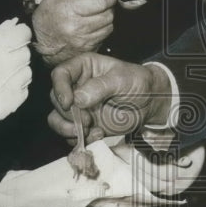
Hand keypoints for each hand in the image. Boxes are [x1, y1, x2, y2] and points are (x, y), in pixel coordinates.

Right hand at [0, 18, 31, 160]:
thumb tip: (10, 25)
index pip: (23, 34)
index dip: (17, 35)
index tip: (9, 40)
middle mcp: (9, 64)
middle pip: (25, 53)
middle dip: (15, 53)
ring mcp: (13, 85)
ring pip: (27, 71)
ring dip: (16, 71)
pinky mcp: (13, 102)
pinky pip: (23, 89)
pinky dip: (15, 88)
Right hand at [32, 0, 116, 63]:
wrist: (40, 43)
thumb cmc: (48, 16)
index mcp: (70, 10)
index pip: (101, 2)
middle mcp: (78, 27)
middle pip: (108, 14)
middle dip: (109, 7)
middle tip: (103, 5)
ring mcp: (84, 40)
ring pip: (109, 26)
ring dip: (107, 19)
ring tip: (98, 15)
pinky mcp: (88, 49)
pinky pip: (105, 37)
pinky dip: (103, 30)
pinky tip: (94, 26)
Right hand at [49, 54, 172, 139]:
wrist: (150, 103)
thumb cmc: (138, 83)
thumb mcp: (122, 79)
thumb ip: (100, 87)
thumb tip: (78, 99)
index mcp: (83, 68)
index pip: (60, 74)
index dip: (60, 89)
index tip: (69, 103)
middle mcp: (76, 87)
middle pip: (56, 99)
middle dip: (68, 114)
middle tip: (88, 120)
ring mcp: (78, 107)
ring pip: (56, 119)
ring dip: (68, 129)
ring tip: (89, 131)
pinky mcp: (84, 124)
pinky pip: (70, 134)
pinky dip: (80, 138)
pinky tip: (99, 135)